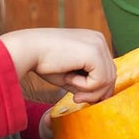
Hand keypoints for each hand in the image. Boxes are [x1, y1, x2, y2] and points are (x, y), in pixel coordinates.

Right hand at [1, 28, 115, 102]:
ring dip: (89, 92)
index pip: (107, 71)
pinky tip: (69, 78)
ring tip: (70, 86)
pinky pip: (100, 80)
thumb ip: (86, 84)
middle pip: (111, 76)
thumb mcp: (70, 75)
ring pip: (107, 80)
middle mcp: (99, 40)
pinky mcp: (94, 52)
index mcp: (94, 41)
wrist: (27, 49)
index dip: (96, 89)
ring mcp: (98, 44)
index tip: (78, 97)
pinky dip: (84, 87)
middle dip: (95, 94)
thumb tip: (101, 98)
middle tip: (76, 99)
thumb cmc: (43, 62)